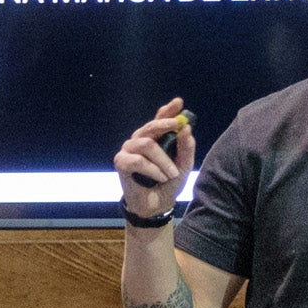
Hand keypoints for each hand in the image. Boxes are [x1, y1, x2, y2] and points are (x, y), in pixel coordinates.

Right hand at [114, 97, 193, 219]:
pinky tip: (160, 177)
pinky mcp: (121, 162)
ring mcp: (128, 150)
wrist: (157, 204)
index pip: (159, 119)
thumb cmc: (168, 182)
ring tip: (172, 173)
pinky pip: (139, 160)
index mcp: (154, 138)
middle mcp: (139, 140)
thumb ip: (186, 147)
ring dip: (163, 160)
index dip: (168, 110)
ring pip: (147, 144)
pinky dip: (153, 170)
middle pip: (151, 126)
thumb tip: (186, 128)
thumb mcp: (183, 165)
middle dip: (165, 124)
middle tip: (178, 125)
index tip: (179, 103)